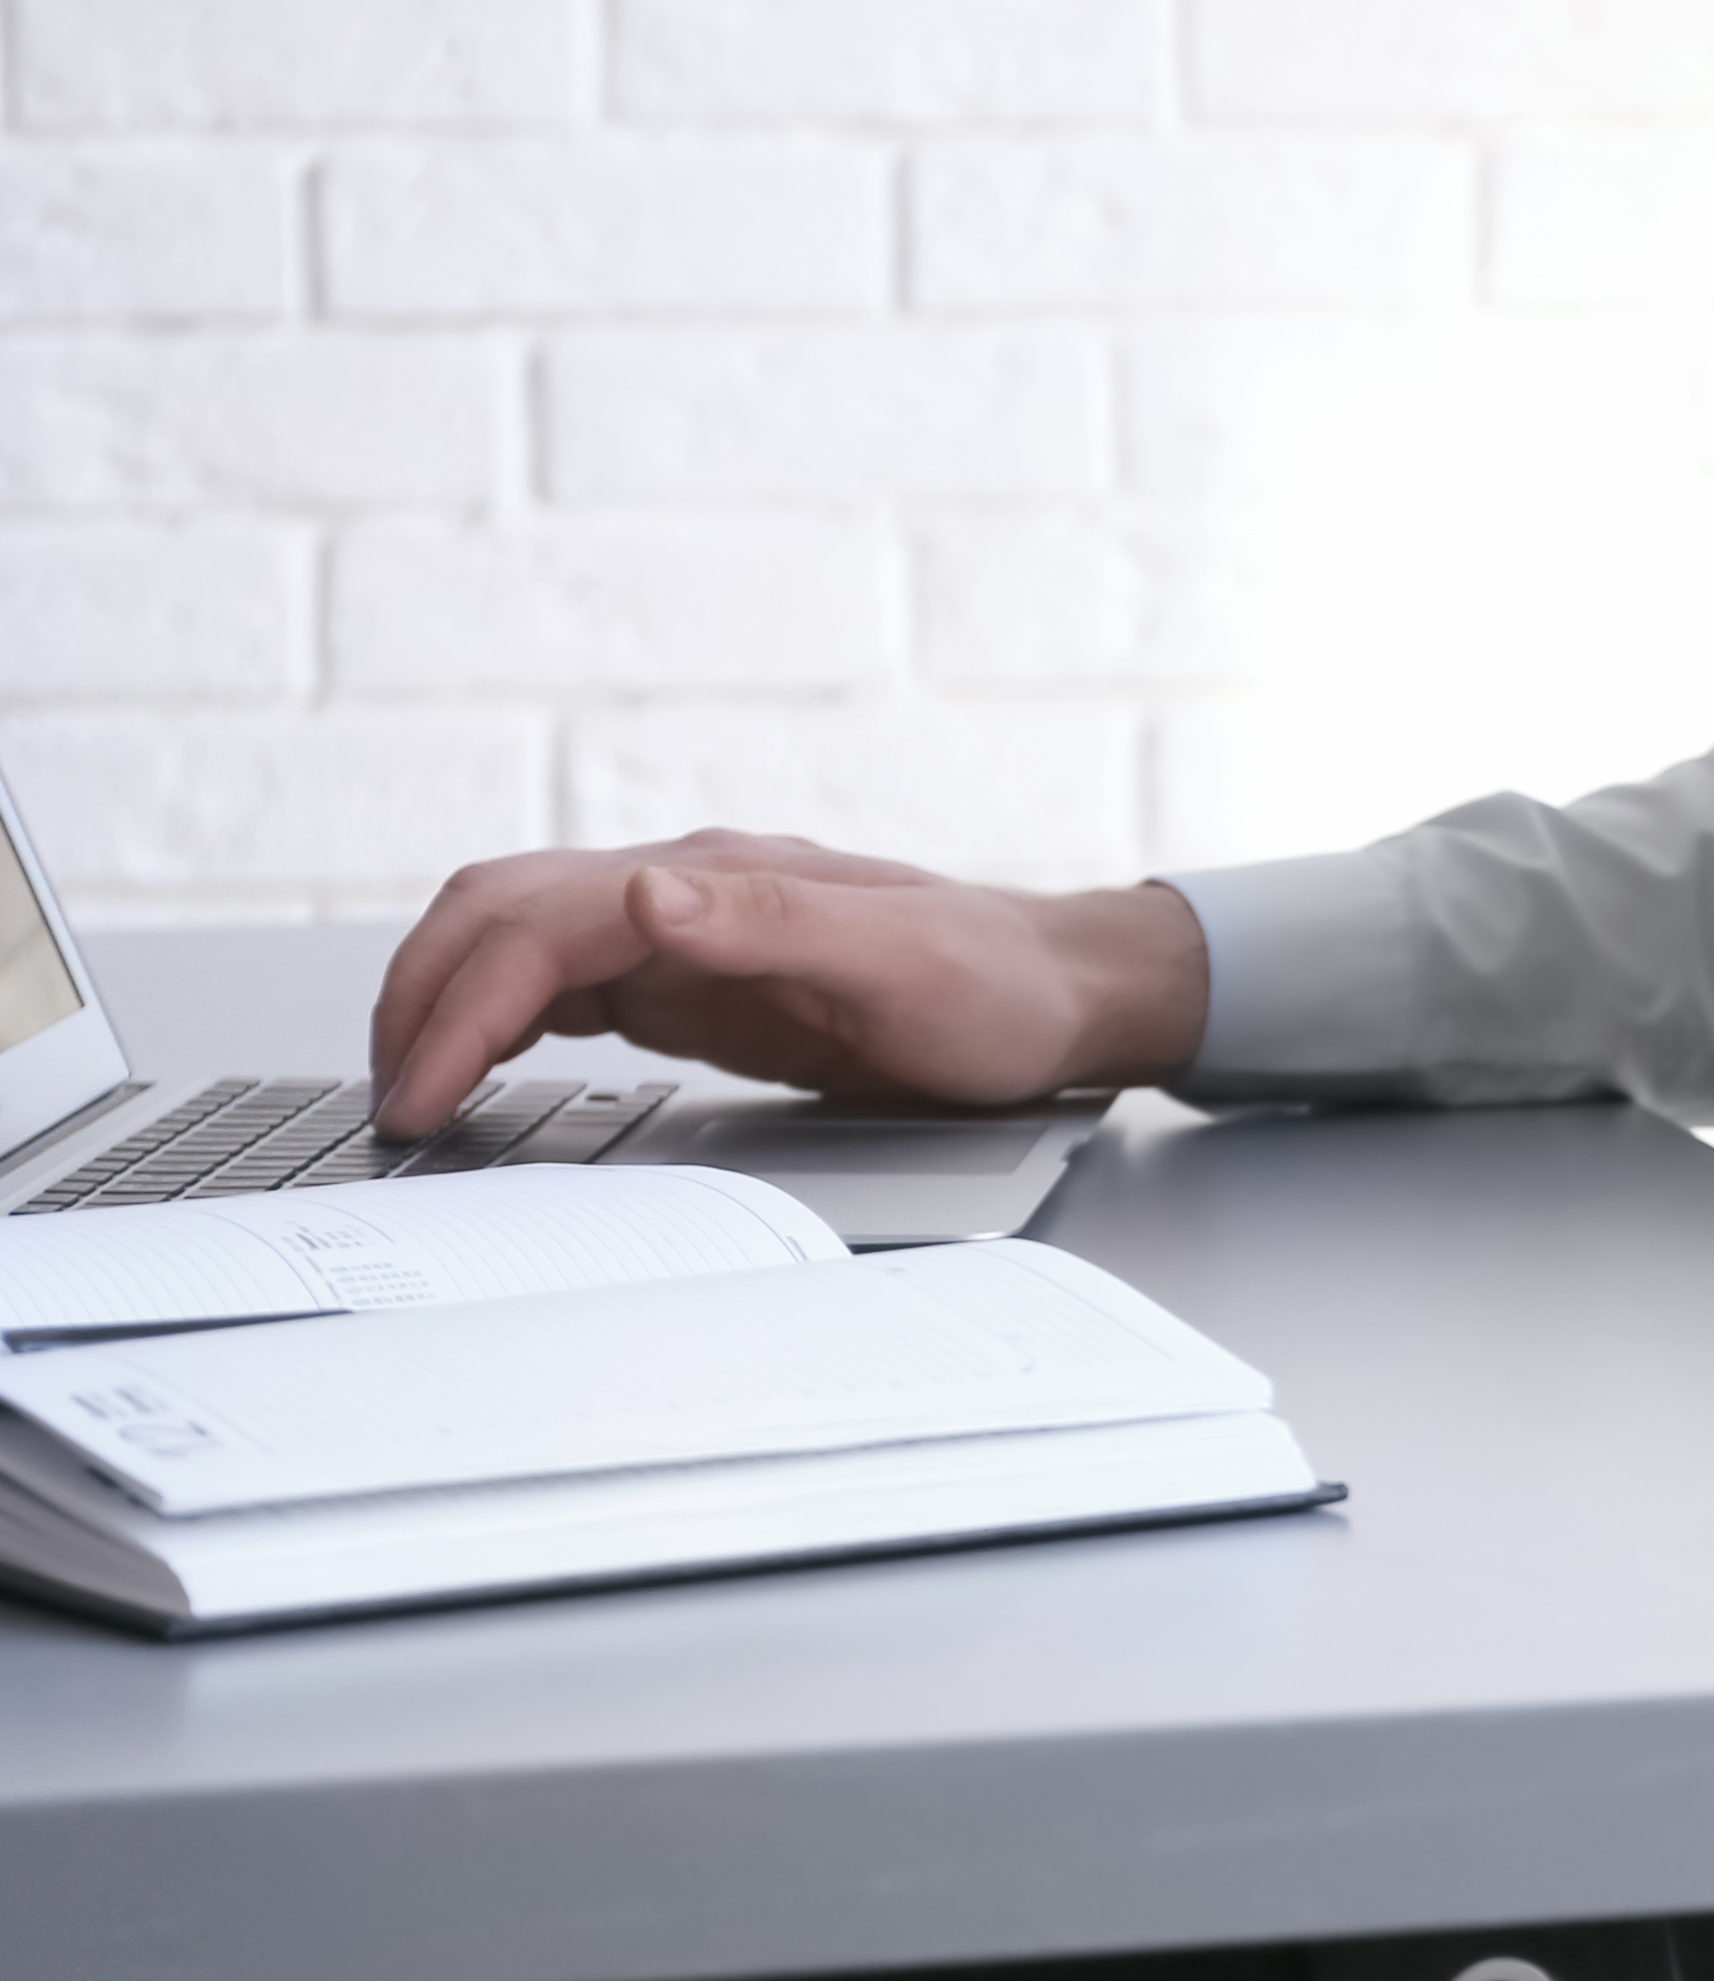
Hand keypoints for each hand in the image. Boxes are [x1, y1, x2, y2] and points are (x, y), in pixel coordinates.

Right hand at [368, 832, 1210, 1139]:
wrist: (1059, 993)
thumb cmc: (997, 985)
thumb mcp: (903, 964)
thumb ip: (774, 925)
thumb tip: (645, 892)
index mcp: (716, 881)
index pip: (542, 928)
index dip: (464, 1008)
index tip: (422, 1092)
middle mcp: (686, 891)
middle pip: (500, 915)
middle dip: (422, 996)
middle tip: (387, 1098)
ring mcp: (685, 931)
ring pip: (518, 942)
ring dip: (447, 1004)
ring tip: (408, 1091)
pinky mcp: (694, 979)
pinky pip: (566, 985)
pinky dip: (500, 1019)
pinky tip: (477, 1065)